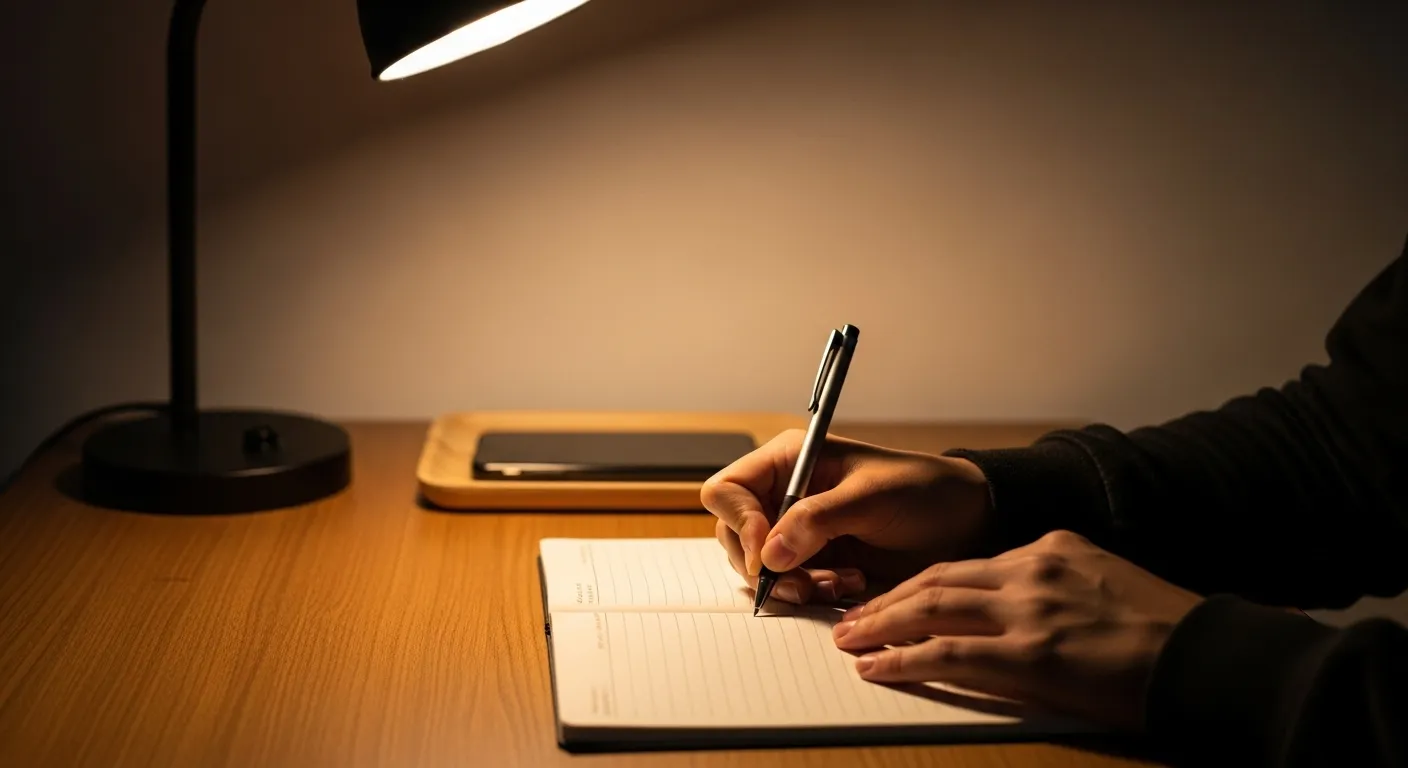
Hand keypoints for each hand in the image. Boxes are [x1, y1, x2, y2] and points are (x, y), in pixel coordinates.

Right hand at [700, 429, 993, 605]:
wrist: (966, 522)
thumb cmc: (923, 491)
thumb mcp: (871, 498)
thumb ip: (817, 520)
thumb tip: (769, 553)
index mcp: (790, 460)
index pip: (729, 490)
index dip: (738, 522)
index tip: (767, 553)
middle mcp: (785, 494)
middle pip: (734, 534)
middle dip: (763, 564)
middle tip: (803, 583)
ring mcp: (798, 530)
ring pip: (758, 566)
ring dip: (792, 583)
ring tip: (838, 582)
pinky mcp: (815, 561)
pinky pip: (790, 585)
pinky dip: (811, 592)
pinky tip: (848, 585)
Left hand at [832, 530, 1203, 730]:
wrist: (1209, 656)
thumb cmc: (1165, 630)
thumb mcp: (1102, 583)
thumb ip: (1052, 586)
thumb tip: (1008, 608)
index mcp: (1050, 549)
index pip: (966, 565)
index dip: (920, 584)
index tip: (892, 598)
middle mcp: (1032, 569)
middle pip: (938, 579)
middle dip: (887, 600)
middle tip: (851, 619)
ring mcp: (1029, 610)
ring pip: (932, 608)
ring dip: (881, 625)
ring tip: (849, 640)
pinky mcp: (1030, 654)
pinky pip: (948, 653)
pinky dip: (904, 660)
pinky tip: (877, 668)